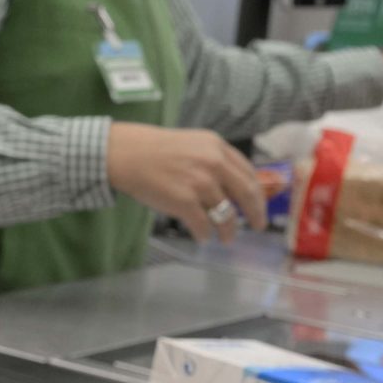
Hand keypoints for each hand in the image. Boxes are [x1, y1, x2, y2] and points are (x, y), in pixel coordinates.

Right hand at [106, 123, 266, 242]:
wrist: (125, 154)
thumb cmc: (153, 150)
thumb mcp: (192, 145)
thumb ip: (213, 160)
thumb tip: (230, 187)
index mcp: (217, 147)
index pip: (248, 173)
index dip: (257, 193)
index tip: (258, 205)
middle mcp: (214, 164)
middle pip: (246, 194)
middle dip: (255, 214)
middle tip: (258, 226)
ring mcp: (200, 183)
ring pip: (226, 214)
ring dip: (229, 230)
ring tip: (226, 238)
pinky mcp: (184, 201)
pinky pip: (203, 225)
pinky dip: (205, 234)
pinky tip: (203, 237)